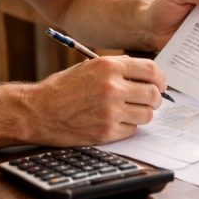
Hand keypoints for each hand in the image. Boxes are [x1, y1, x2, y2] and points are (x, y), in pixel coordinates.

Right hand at [26, 56, 166, 145]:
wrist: (38, 111)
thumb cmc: (62, 88)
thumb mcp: (89, 67)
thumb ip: (118, 68)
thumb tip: (146, 75)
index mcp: (109, 66)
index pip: (151, 70)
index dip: (161, 79)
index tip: (160, 85)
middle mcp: (112, 87)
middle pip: (153, 94)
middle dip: (155, 99)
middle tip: (148, 101)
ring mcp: (110, 111)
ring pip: (147, 114)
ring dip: (142, 114)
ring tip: (129, 112)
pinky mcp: (106, 131)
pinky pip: (132, 130)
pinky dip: (128, 127)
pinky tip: (115, 122)